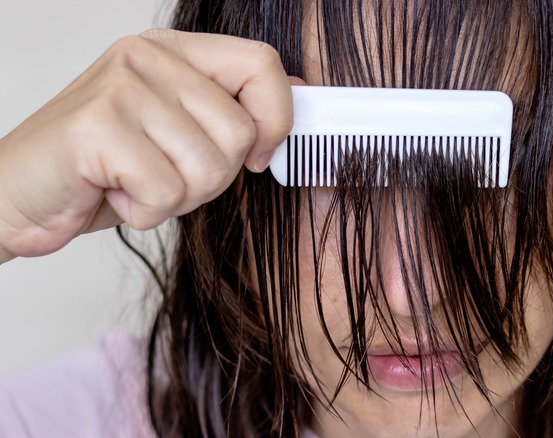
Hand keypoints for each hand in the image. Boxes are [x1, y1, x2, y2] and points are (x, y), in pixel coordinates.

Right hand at [0, 29, 296, 262]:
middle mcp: (146, 58)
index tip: (256, 154)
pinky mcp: (97, 127)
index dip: (275, 118)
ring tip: (135, 182)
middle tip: (164, 175)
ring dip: (176, 197)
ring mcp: (120, 87)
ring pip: (208, 166)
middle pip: (238, 131)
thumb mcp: (178, 134)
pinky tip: (113, 193)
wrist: (16, 195)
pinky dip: (145, 212)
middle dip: (211, 177)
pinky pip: (166, 191)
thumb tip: (301, 91)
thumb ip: (232, 109)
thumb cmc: (103, 169)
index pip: (262, 63)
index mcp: (173, 52)